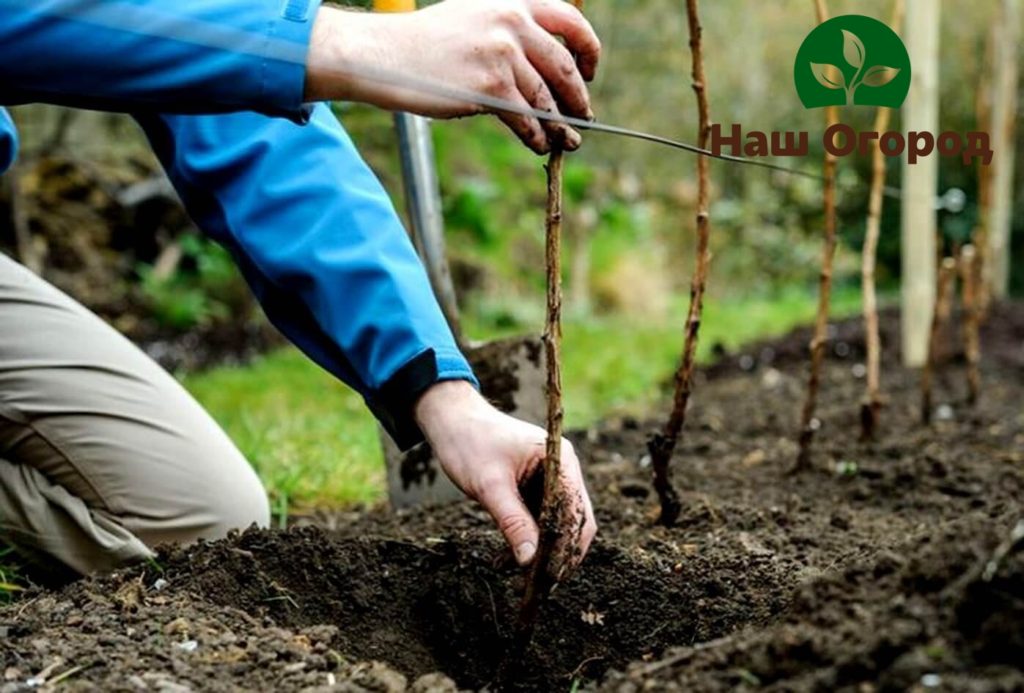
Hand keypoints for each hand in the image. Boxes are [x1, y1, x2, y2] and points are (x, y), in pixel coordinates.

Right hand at [306, 0, 600, 153]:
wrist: (387, 55)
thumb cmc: (428, 42)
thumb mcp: (474, 14)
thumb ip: (510, 27)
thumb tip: (548, 65)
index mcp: (514, 0)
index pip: (571, 22)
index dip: (589, 49)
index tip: (591, 71)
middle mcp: (512, 22)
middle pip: (564, 66)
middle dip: (579, 96)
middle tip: (584, 116)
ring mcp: (502, 54)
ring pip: (546, 98)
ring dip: (560, 124)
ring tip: (565, 140)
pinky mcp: (491, 86)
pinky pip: (527, 118)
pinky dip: (537, 136)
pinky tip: (538, 144)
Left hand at [414, 380, 596, 579]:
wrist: (451, 421)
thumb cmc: (470, 443)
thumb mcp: (489, 486)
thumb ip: (512, 522)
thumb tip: (530, 561)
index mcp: (559, 459)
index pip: (576, 510)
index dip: (567, 546)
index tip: (549, 575)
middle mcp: (563, 469)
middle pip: (574, 521)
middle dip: (558, 553)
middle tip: (537, 586)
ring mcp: (551, 479)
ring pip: (558, 525)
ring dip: (541, 551)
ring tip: (518, 578)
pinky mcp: (536, 488)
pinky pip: (541, 521)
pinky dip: (529, 540)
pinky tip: (507, 560)